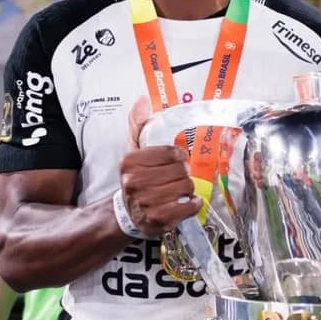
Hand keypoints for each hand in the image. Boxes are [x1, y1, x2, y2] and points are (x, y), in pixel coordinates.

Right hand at [119, 96, 200, 237]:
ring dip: (187, 189)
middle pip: (180, 170)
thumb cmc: (137, 179)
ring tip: (178, 191)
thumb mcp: (135, 150)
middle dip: (183, 174)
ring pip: (186, 187)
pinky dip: (192, 204)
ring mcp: (146, 202)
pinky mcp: (158, 220)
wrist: (128, 213)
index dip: (179, 156)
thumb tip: (142, 100)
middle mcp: (135, 182)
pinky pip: (188, 206)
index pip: (171, 152)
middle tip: (176, 178)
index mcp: (130, 162)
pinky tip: (185, 202)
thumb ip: (139, 124)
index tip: (177, 159)